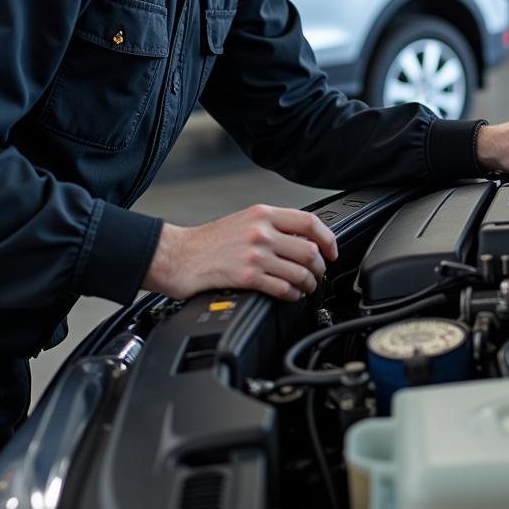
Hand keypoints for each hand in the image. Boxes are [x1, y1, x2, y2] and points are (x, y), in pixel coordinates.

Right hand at [144, 203, 337, 302]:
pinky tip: (290, 295)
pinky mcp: (247, 277)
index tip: (331, 250)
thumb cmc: (207, 241)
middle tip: (318, 273)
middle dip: (320, 266)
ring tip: (306, 287)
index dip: (327, 238)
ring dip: (309, 283)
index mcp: (262, 214)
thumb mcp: (243, 220)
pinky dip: (293, 295)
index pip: (309, 222)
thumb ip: (272, 225)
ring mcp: (255, 254)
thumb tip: (300, 238)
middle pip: (309, 250)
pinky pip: (283, 288)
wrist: (178, 255)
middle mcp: (261, 231)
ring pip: (300, 271)